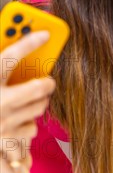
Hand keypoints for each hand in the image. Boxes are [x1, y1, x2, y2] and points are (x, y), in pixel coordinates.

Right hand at [0, 32, 55, 164]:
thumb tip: (12, 37)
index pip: (9, 56)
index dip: (28, 43)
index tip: (45, 34)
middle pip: (37, 88)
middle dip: (47, 83)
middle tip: (48, 81)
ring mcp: (2, 122)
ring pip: (38, 107)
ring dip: (39, 102)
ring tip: (31, 99)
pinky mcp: (7, 138)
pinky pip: (32, 127)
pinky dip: (27, 123)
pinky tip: (17, 120)